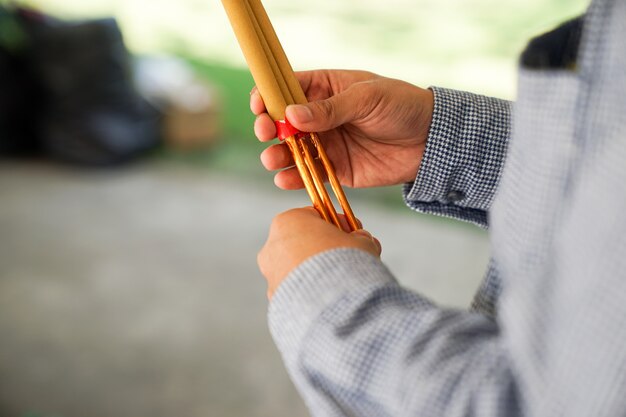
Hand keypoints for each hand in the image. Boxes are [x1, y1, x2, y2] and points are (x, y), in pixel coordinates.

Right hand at [250, 69, 433, 188]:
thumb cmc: (401, 106)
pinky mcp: (335, 169)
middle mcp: (320, 116)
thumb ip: (330, 108)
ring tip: (272, 159)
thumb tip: (291, 114)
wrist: (431, 141)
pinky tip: (284, 180)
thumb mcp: (367, 98)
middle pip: (282, 121)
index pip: (287, 88)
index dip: (268, 95)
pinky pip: (308, 174)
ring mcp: (326, 144)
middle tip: (266, 132)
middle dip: (267, 127)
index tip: (260, 105)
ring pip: (290, 150)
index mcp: (326, 88)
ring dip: (276, 154)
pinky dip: (293, 178)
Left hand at [258, 207, 380, 298]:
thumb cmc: (345, 262)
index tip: (354, 233)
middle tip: (350, 258)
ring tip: (344, 282)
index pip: (315, 215)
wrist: (330, 301)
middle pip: (303, 242)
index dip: (338, 223)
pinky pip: (296, 291)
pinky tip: (330, 299)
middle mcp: (273, 246)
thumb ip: (360, 238)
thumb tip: (363, 240)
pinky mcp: (275, 299)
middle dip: (326, 249)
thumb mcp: (361, 241)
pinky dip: (310, 292)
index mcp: (288, 221)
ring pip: (297, 268)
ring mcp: (271, 274)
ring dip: (318, 272)